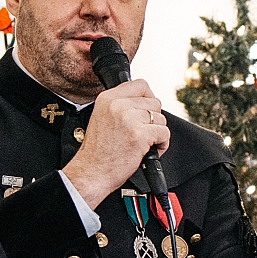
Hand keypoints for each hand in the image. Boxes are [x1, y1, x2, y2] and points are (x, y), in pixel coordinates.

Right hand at [62, 80, 170, 207]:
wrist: (91, 172)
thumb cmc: (97, 152)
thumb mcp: (101, 118)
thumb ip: (120, 106)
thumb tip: (143, 102)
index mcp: (107, 98)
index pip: (140, 84)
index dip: (148, 98)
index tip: (147, 110)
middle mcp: (117, 105)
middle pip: (154, 102)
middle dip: (153, 119)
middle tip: (143, 132)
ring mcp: (129, 119)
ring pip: (161, 118)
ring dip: (158, 133)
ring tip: (145, 143)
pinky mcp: (139, 135)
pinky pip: (164, 133)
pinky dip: (162, 144)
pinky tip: (149, 150)